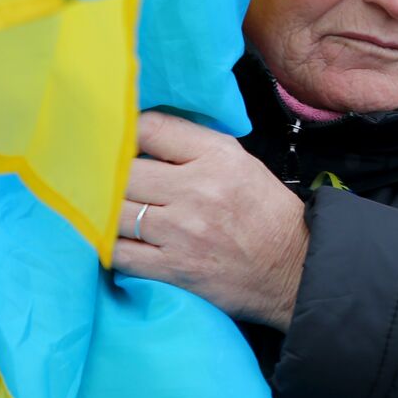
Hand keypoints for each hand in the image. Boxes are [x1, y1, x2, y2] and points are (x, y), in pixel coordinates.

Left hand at [112, 111, 308, 330]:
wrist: (293, 269)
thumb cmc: (266, 213)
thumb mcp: (242, 162)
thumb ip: (195, 146)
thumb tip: (143, 135)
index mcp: (217, 156)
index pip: (150, 128)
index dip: (125, 132)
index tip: (118, 141)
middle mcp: (196, 189)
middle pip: (123, 170)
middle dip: (110, 173)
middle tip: (105, 178)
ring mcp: (181, 231)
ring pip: (113, 211)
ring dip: (106, 210)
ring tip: (109, 209)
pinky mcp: (171, 268)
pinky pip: (118, 252)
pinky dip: (110, 245)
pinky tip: (115, 239)